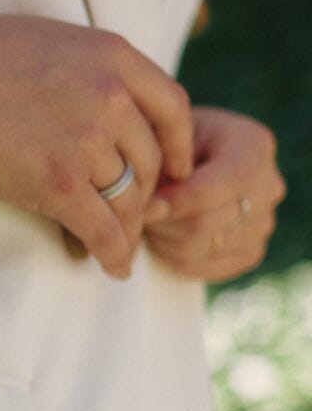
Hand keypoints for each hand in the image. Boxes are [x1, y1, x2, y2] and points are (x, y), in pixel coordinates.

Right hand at [0, 10, 194, 277]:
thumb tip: (95, 106)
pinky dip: (112, 254)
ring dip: (124, 231)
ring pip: (128, 201)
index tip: (174, 171)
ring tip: (114, 249)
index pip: (172, 109)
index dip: (178, 148)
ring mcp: (87, 140)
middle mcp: (112, 96)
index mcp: (113, 55)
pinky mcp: (58, 182)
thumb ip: (85, 71)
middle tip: (128, 218)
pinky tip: (110, 267)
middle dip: (144, 197)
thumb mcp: (47, 44)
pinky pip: (103, 229)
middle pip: (151, 162)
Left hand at [144, 106, 284, 281]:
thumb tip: (154, 209)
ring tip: (155, 220)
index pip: (221, 184)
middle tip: (141, 212)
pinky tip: (167, 237)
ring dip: (164, 239)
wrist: (185, 162)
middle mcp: (269, 186)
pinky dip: (175, 259)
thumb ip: (160, 166)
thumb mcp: (163, 140)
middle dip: (163, 221)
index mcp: (253, 147)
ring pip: (201, 249)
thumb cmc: (169, 145)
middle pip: (206, 223)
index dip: (179, 201)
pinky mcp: (251, 253)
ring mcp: (264, 223)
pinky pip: (206, 269)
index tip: (145, 207)